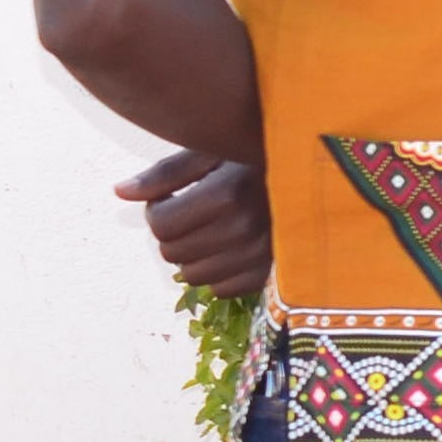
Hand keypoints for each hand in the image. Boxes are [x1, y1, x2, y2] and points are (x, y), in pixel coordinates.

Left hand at [116, 150, 270, 296]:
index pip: (160, 224)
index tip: (175, 196)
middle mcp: (245, 228)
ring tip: (210, 231)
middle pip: (172, 252)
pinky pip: (222, 290)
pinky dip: (218, 273)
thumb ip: (165, 173)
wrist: (320, 173)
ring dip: (193, 255)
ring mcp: (263, 254)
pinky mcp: (274, 273)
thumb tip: (120, 193)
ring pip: (194, 276)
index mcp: (227, 193)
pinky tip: (229, 249)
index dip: (158, 211)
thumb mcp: (212, 151)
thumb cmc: (256, 156)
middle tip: (192, 214)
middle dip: (173, 233)